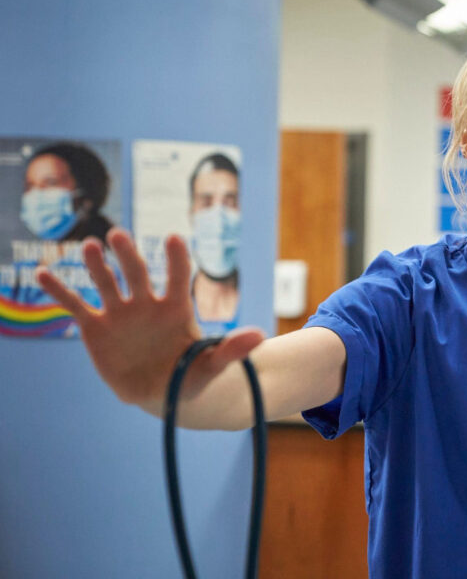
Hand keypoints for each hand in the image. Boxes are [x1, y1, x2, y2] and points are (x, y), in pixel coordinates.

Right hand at [36, 228, 262, 408]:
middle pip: (137, 273)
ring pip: (106, 283)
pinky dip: (60, 290)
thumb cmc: (189, 376)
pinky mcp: (95, 328)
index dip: (176, 259)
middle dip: (128, 255)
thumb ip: (231, 350)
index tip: (174, 238)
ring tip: (88, 246)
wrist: (160, 393)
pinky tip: (43, 273)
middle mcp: (147, 304)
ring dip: (96, 265)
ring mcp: (120, 313)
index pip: (178, 276)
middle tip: (119, 235)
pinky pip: (75, 305)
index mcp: (177, 308)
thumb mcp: (211, 366)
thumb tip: (260, 336)